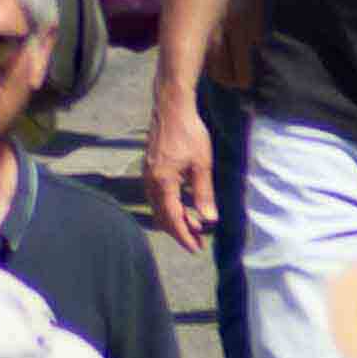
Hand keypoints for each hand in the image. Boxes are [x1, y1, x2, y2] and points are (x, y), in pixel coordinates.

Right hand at [140, 103, 216, 246]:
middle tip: (197, 243)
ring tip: (191, 228)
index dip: (185, 236)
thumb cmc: (189, 134)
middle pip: (162, 217)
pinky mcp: (149, 169)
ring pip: (157, 207)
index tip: (196, 248)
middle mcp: (150, 182)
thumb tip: (209, 220)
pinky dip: (167, 208)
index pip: (173, 218)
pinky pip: (155, 196)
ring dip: (173, 220)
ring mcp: (147, 175)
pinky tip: (179, 207)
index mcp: (163, 183)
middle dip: (179, 232)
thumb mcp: (202, 164)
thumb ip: (204, 194)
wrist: (171, 108)